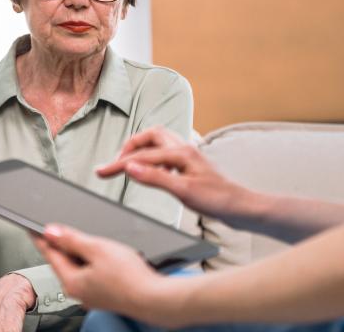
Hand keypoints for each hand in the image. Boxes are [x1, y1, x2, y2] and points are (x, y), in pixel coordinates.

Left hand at [33, 225, 168, 320]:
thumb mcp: (97, 248)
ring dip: (78, 253)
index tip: (32, 228)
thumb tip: (51, 232)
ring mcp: (92, 295)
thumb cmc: (130, 277)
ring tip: (86, 240)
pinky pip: (90, 274)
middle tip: (57, 228)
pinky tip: (102, 256)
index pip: (50, 254)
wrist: (155, 298)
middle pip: (63, 262)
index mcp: (72, 282)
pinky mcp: (105, 295)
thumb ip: (72, 239)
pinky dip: (91, 262)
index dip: (41, 238)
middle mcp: (79, 292)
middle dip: (61, 245)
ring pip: (78, 268)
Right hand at [96, 126, 249, 223]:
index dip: (118, 164)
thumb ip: (155, 177)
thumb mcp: (183, 191)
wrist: (242, 208)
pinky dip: (153, 158)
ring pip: (159, 142)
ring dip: (142, 149)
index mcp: (180, 153)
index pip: (141, 156)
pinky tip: (152, 171)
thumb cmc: (218, 200)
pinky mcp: (191, 166)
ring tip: (129, 164)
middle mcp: (184, 149)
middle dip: (130, 145)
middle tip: (117, 162)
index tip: (101, 172)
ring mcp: (189, 156)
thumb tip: (131, 167)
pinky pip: (166, 153)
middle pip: (150, 135)